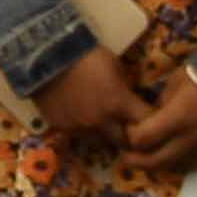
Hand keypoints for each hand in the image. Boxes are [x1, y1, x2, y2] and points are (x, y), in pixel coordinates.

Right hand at [27, 50, 142, 146]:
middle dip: (132, 135)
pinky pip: (80, 135)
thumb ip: (124, 87)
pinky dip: (85, 129)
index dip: (151, 120)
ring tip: (104, 121)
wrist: (45, 54)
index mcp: (119, 103)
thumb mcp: (114, 65)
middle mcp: (102, 122)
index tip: (150, 115)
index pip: (148, 123)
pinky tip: (81, 115)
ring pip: (102, 142)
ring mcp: (80, 128)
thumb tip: (130, 99)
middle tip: (130, 125)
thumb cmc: (85, 54)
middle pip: (126, 142)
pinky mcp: (62, 128)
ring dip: (107, 135)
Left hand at [120, 70, 196, 176]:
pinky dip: (172, 162)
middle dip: (135, 161)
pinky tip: (165, 153)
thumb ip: (161, 103)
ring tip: (143, 156)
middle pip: (154, 162)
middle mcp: (188, 139)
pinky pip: (186, 164)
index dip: (130, 137)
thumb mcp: (177, 82)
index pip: (143, 138)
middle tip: (125, 156)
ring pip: (170, 167)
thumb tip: (149, 116)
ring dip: (153, 165)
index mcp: (179, 118)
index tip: (127, 128)